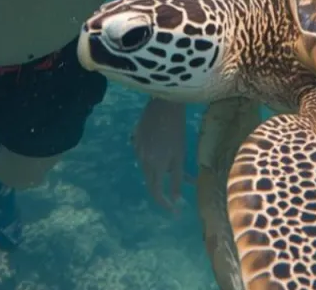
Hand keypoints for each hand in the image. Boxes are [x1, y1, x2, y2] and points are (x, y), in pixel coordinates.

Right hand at [131, 97, 186, 213]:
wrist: (163, 103)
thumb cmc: (177, 130)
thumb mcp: (180, 156)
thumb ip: (177, 179)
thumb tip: (175, 200)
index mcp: (154, 165)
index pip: (156, 192)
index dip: (164, 204)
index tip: (174, 212)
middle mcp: (142, 159)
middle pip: (150, 181)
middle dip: (162, 190)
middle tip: (175, 195)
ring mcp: (137, 148)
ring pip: (148, 167)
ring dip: (159, 170)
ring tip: (173, 163)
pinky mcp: (135, 137)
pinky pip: (144, 153)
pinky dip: (154, 156)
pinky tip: (162, 146)